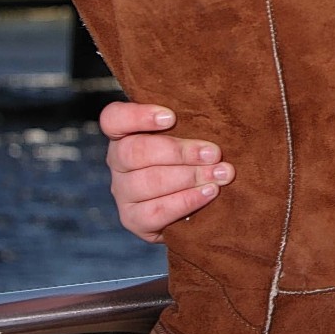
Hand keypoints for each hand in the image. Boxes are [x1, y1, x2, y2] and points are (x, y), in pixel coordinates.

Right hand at [100, 101, 233, 243]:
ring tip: (220, 174)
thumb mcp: (192, 135)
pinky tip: (210, 193)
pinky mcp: (133, 219)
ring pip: (145, 182)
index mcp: (127, 134)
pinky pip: (154, 212)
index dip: (137, 116)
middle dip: (179, 152)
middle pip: (133, 152)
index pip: (114, 119)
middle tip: (214, 153)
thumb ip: (195, 123)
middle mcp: (119, 162)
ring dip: (188, 177)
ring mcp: (123, 192)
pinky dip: (186, 201)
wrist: (198, 206)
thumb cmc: (197, 157)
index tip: (171, 117)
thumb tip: (220, 114)